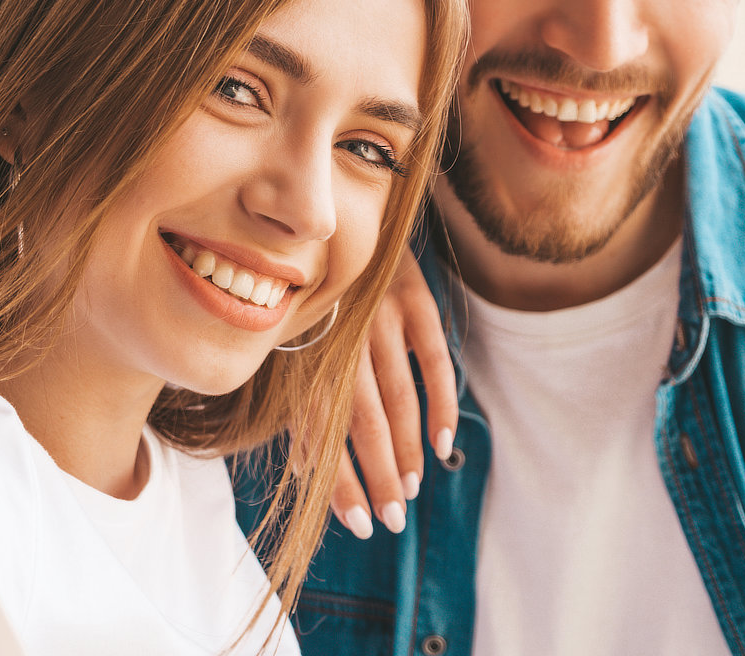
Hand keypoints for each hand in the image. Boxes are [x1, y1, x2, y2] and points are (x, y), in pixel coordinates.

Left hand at [330, 246, 457, 538]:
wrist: (346, 222)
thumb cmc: (318, 299)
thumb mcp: (300, 340)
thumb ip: (304, 398)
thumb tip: (310, 468)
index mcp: (305, 349)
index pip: (321, 430)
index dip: (340, 481)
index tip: (359, 523)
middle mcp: (340, 335)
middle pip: (363, 420)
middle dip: (379, 475)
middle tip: (393, 519)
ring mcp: (379, 316)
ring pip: (399, 396)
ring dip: (408, 448)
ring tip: (412, 487)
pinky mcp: (414, 298)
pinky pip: (436, 359)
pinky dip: (442, 403)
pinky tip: (444, 441)